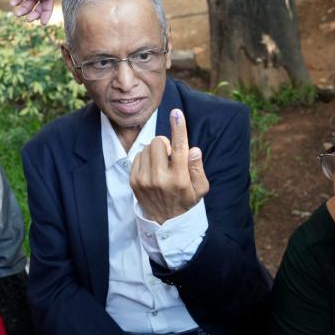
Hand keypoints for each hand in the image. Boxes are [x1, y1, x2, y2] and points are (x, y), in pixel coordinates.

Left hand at [130, 109, 209, 223]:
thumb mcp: (200, 188)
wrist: (164, 222)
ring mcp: (144, 180)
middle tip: (170, 156)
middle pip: (158, 142)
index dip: (179, 128)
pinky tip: (152, 169)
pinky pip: (137, 156)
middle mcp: (160, 179)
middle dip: (165, 144)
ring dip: (155, 151)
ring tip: (162, 164)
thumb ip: (197, 168)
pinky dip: (146, 158)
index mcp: (179, 179)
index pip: (180, 148)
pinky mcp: (134, 181)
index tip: (176, 113)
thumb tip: (193, 150)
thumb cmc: (186, 200)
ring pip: (147, 147)